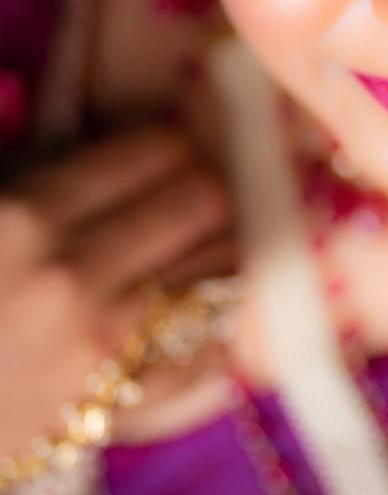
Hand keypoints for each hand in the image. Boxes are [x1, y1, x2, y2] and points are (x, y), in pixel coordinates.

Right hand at [0, 126, 233, 455]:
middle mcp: (72, 275)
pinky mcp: (116, 400)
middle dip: (202, 190)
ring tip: (192, 251)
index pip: (158, 150)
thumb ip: (36, 168)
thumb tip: (96, 128)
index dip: (169, 144)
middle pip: (205, 201)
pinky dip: (211, 330)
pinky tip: (194, 314)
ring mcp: (101, 340)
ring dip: (214, 252)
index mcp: (25, 215)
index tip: (165, 152)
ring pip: (221, 268)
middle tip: (188, 197)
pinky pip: (208, 351)